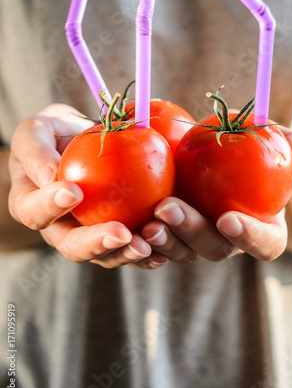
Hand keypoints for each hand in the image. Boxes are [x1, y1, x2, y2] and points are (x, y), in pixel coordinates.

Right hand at [8, 104, 151, 267]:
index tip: (74, 191)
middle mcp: (58, 228)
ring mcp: (87, 235)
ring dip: (126, 254)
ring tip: (146, 245)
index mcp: (31, 205)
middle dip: (97, 244)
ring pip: (104, 256)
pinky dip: (147, 252)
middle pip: (72, 246)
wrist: (79, 142)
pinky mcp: (115, 235)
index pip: (34, 212)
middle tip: (121, 234)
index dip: (50, 207)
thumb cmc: (53, 134)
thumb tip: (50, 176)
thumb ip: (36, 150)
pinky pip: (129, 247)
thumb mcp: (36, 131)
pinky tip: (163, 249)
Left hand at [135, 127, 291, 267]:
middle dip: (191, 232)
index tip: (228, 218)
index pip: (264, 244)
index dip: (249, 237)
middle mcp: (228, 241)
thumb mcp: (274, 139)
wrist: (222, 155)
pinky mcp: (170, 232)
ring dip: (163, 240)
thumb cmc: (254, 149)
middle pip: (213, 249)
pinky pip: (157, 244)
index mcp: (261, 227)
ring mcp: (197, 240)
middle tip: (168, 209)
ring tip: (145, 222)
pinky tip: (127, 225)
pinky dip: (142, 241)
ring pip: (180, 251)